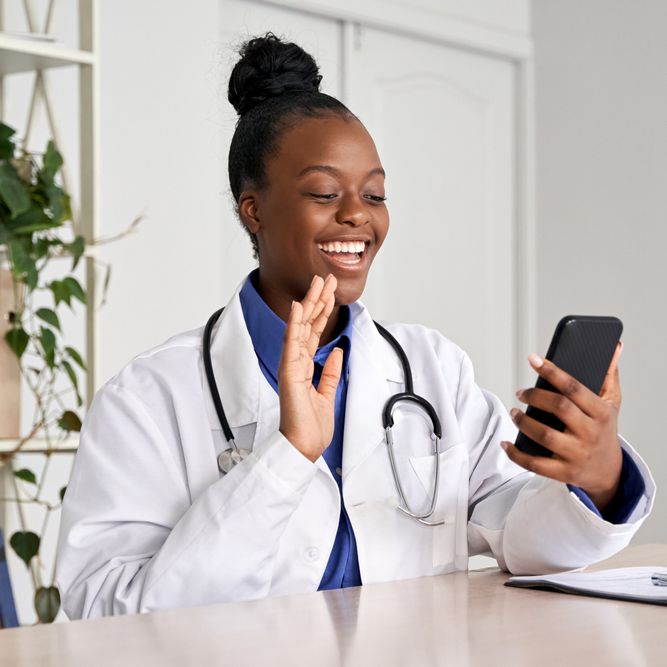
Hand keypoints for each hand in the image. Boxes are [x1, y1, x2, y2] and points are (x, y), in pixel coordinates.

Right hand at [278, 274, 342, 461]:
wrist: (304, 446)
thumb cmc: (311, 426)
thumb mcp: (327, 393)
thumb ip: (330, 371)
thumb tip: (335, 350)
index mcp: (303, 366)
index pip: (314, 331)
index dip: (322, 310)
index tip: (330, 292)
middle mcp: (295, 362)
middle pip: (307, 324)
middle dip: (318, 299)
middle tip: (326, 278)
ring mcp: (291, 366)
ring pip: (300, 327)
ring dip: (310, 304)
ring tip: (318, 283)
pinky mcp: (289, 373)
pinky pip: (292, 344)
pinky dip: (294, 324)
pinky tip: (298, 306)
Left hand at [501, 342, 623, 511]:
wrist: (609, 471)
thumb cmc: (604, 429)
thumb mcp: (611, 403)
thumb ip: (609, 374)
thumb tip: (614, 345)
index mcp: (601, 413)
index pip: (574, 388)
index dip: (552, 371)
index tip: (533, 359)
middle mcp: (590, 433)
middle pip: (558, 408)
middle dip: (535, 396)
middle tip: (521, 392)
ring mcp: (577, 455)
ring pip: (544, 435)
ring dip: (523, 422)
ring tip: (514, 412)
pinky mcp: (564, 473)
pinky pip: (535, 464)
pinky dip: (516, 454)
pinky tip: (506, 444)